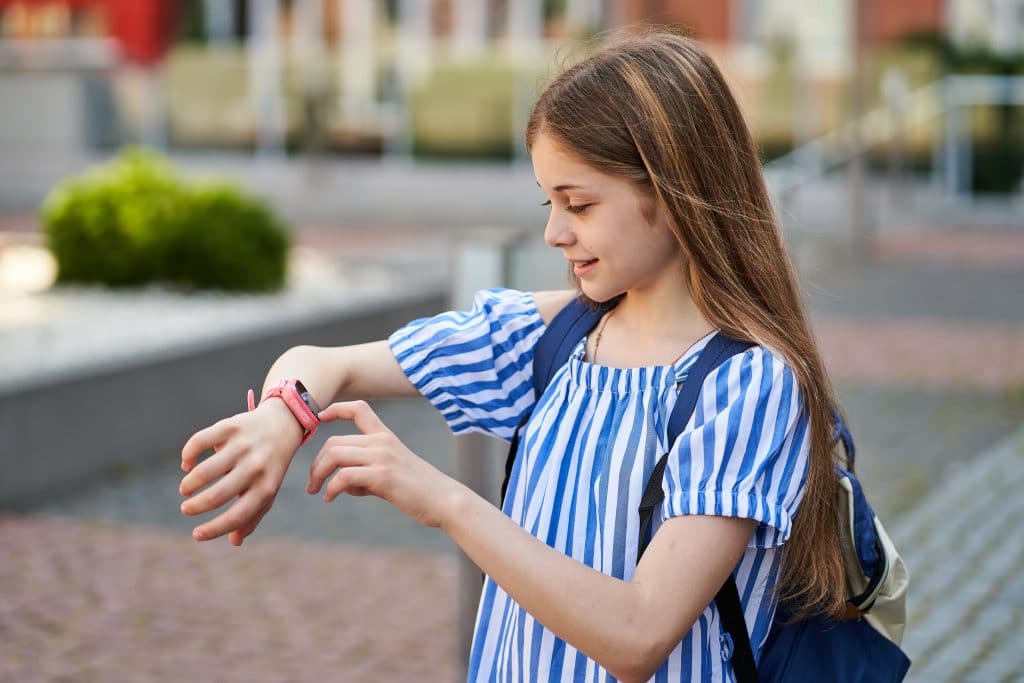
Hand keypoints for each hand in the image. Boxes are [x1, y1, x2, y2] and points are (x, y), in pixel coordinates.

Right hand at [179, 399, 303, 544]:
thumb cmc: (269, 466)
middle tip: (187, 509)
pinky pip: (199, 442)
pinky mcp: (230, 426)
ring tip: (186, 490)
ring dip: (189, 485)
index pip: (237, 516)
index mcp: (266, 487)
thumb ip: (253, 516)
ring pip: (205, 471)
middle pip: (217, 495)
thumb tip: (234, 542)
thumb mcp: (267, 490)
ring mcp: (242, 445)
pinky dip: (188, 456)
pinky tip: (187, 464)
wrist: (282, 424)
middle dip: (195, 507)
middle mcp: (255, 467)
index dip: (214, 529)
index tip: (196, 534)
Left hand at [307, 400, 459, 527]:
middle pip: (334, 441)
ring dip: (318, 474)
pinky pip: (343, 476)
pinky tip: (330, 498)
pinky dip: (331, 488)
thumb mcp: (390, 473)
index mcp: (386, 436)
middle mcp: (382, 442)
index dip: (336, 409)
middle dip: (317, 463)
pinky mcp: (382, 476)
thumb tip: (341, 485)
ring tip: (316, 491)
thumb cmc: (418, 490)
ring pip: (334, 454)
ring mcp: (382, 457)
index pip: (359, 409)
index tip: (319, 418)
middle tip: (312, 483)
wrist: (443, 500)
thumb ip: (365, 473)